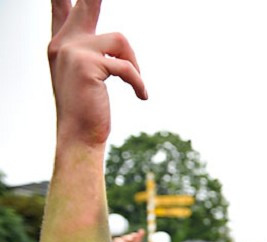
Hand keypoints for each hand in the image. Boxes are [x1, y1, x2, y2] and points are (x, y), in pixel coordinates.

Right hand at [49, 0, 146, 147]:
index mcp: (60, 44)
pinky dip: (138, 82)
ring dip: (134, 65)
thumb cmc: (87, 110)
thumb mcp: (89, 77)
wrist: (78, 137)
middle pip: (87, 4)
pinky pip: (127, 65)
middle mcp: (61, 43)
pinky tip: (140, 97)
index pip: (63, 8)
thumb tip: (118, 45)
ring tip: (136, 86)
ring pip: (120, 41)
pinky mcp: (88, 63)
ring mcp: (72, 51)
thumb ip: (97, 54)